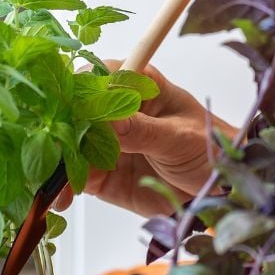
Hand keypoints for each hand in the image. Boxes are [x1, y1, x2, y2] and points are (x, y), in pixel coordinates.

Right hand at [55, 62, 232, 216]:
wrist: (220, 188)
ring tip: (53, 183)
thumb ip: (145, 131)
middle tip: (54, 151)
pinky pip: (76, 176)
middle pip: (75, 112)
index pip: (98, 77)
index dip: (79, 91)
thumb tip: (112, 121)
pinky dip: (64, 186)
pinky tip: (60, 198)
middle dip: (60, 131)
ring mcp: (105, 142)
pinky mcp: (102, 172)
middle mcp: (115, 110)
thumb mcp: (180, 138)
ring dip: (57, 162)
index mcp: (137, 85)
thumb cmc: (209, 147)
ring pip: (70, 146)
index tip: (70, 111)